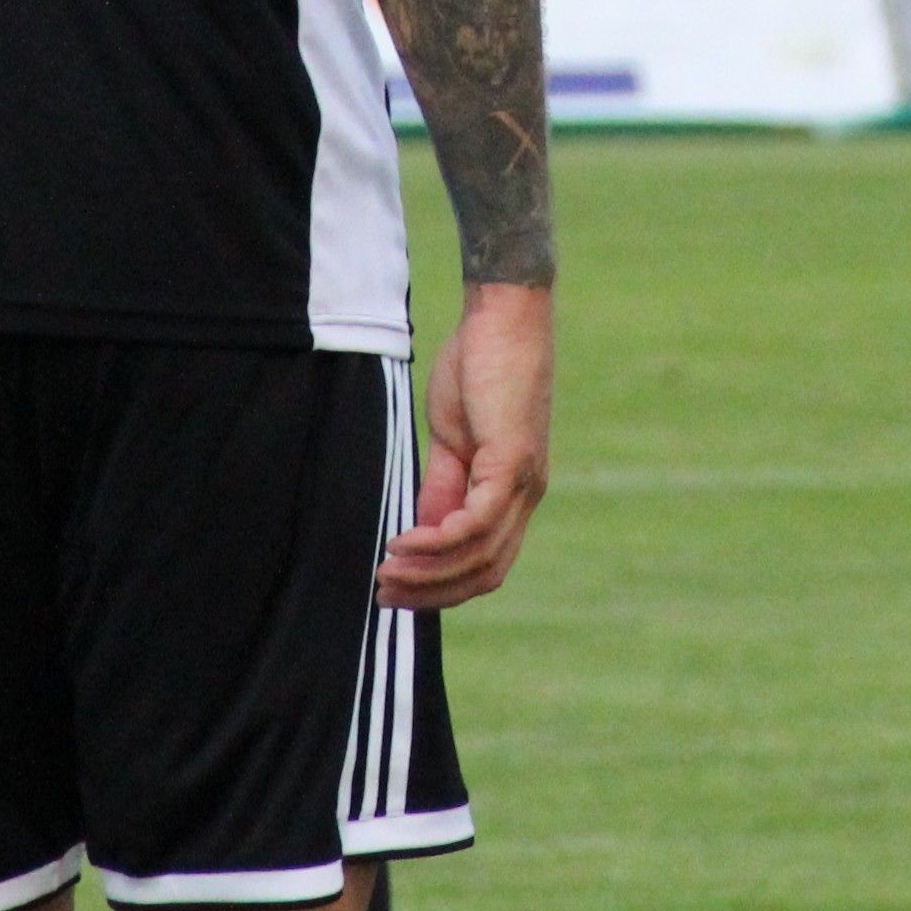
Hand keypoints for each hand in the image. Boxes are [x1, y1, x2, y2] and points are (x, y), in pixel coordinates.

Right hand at [381, 280, 551, 610]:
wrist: (503, 314)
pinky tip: (402, 542)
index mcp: (514, 492)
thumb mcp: (454, 436)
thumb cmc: (479, 365)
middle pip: (485, 572)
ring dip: (428, 573)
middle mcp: (526, 495)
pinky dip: (437, 542)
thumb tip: (423, 531)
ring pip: (479, 555)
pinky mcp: (512, 461)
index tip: (398, 591)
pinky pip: (475, 523)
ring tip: (385, 573)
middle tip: (383, 595)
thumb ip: (443, 485)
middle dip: (432, 593)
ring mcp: (523, 481)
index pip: (486, 564)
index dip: (443, 586)